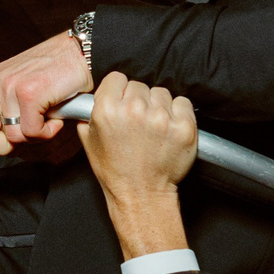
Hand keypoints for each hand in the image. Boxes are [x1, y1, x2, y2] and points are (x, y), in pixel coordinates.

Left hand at [0, 31, 93, 155]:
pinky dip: (47, 133)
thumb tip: (2, 134)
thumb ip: (5, 103)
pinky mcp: (29, 94)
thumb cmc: (57, 68)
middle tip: (21, 141)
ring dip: (32, 138)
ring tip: (47, 121)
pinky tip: (56, 119)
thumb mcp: (21, 81)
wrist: (83, 51)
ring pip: (10, 137)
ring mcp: (10, 87)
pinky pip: (32, 133)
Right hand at [79, 74, 195, 256]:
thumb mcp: (89, 141)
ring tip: (153, 128)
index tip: (122, 101)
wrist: (141, 194)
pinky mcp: (184, 126)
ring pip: (162, 93)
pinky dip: (178, 113)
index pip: (117, 78)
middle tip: (138, 122)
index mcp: (107, 109)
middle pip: (140, 85)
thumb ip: (89, 113)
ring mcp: (161, 117)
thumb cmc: (116, 171)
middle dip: (139, 100)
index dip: (119, 90)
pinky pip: (183, 103)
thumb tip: (93, 95)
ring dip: (159, 106)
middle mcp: (134, 109)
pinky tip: (168, 130)